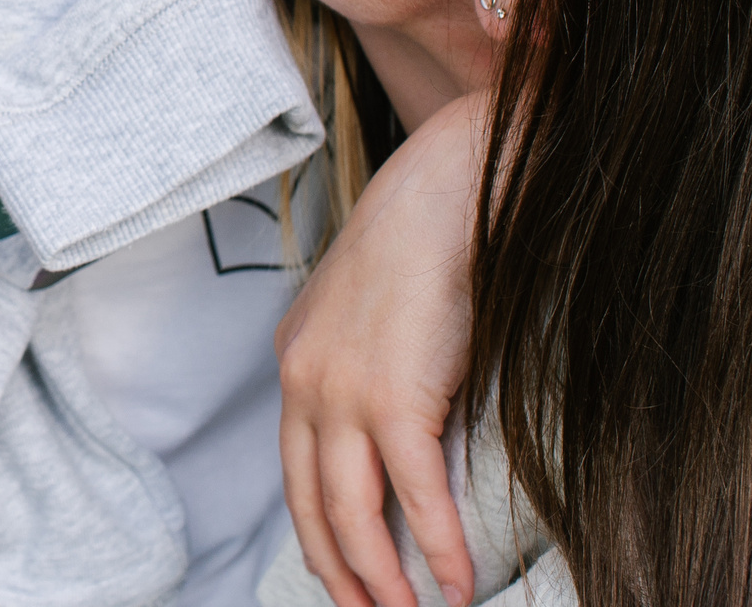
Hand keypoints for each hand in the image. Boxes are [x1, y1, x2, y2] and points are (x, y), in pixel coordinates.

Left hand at [277, 90, 492, 606]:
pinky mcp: (394, 397)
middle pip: (312, 507)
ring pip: (352, 516)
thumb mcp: (371, 305)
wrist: (448, 184)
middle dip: (342, 575)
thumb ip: (364, 360)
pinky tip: (456, 581)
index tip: (343, 574)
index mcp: (295, 360)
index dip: (318, 531)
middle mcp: (304, 382)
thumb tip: (395, 420)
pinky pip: (413, 495)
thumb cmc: (425, 235)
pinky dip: (437, 546)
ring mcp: (343, 392)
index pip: (296, 470)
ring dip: (384, 581)